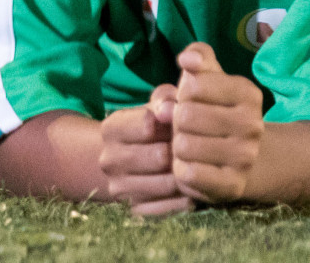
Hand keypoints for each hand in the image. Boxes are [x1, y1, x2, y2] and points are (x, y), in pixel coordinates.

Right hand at [98, 83, 191, 216]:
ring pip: (166, 184)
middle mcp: (108, 161)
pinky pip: (168, 208)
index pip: (147, 124)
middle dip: (182, 151)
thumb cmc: (155, 124)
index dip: (172, 121)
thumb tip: (170, 109)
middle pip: (158, 157)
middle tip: (198, 146)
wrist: (133, 159)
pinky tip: (193, 185)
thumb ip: (165, 99)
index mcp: (110, 128)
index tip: (183, 121)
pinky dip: (185, 198)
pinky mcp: (134, 210)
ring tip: (200, 165)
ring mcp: (119, 189)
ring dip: (187, 175)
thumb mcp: (158, 104)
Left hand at [171, 42, 264, 203]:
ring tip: (189, 147)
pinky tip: (191, 167)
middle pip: (185, 116)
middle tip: (187, 127)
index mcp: (248, 93)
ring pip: (183, 145)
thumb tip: (187, 60)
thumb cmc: (214, 110)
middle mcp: (252, 124)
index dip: (183, 94)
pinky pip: (189, 174)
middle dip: (177, 121)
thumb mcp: (208, 79)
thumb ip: (197, 58)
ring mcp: (245, 157)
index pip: (193, 85)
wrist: (242, 158)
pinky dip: (181, 171)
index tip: (192, 101)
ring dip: (177, 147)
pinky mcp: (233, 185)